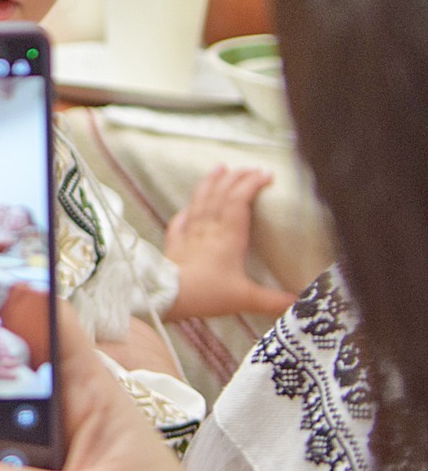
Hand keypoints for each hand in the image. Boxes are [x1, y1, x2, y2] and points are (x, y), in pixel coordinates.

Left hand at [162, 164, 295, 320]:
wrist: (169, 296)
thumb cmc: (208, 293)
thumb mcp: (247, 298)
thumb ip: (274, 300)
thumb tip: (301, 303)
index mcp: (228, 236)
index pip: (239, 200)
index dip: (251, 184)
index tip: (266, 174)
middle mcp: (208, 228)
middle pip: (220, 195)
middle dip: (235, 178)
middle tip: (248, 168)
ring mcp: (189, 234)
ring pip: (200, 201)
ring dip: (210, 183)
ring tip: (218, 168)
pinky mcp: (174, 243)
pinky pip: (180, 221)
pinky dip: (186, 211)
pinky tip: (188, 208)